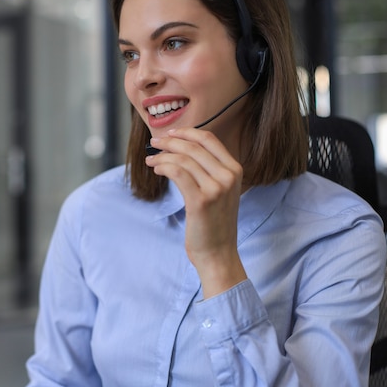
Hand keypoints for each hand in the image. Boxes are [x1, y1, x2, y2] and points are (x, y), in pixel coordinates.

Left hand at [145, 128, 247, 297]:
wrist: (218, 254)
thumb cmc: (214, 223)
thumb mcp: (219, 191)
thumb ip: (209, 169)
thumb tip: (181, 147)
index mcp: (235, 170)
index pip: (209, 139)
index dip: (186, 132)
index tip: (170, 133)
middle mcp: (229, 176)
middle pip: (194, 146)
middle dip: (170, 141)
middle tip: (154, 143)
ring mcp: (217, 188)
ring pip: (183, 158)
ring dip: (162, 156)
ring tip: (151, 161)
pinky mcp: (201, 200)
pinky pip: (178, 173)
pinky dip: (164, 167)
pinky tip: (156, 170)